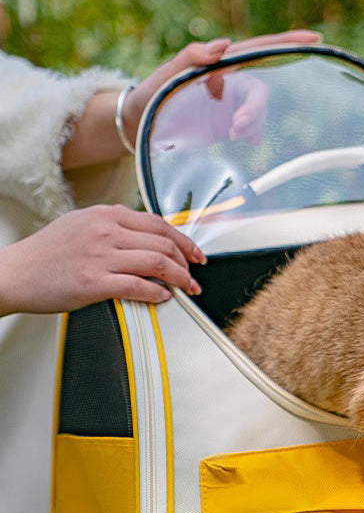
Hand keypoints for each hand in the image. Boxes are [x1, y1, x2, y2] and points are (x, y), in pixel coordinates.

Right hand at [0, 205, 205, 315]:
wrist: (14, 273)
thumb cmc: (47, 253)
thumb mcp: (80, 224)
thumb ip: (112, 224)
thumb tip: (145, 231)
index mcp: (105, 215)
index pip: (159, 224)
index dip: (184, 240)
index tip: (195, 253)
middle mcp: (105, 231)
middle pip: (164, 243)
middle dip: (188, 261)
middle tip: (196, 274)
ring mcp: (100, 256)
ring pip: (157, 263)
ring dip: (180, 279)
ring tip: (188, 288)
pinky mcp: (94, 282)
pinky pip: (138, 286)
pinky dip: (158, 292)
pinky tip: (164, 297)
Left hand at [61, 30, 321, 169]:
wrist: (141, 128)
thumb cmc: (151, 96)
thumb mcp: (166, 76)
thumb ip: (191, 58)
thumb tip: (223, 45)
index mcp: (218, 64)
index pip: (258, 50)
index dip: (286, 44)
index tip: (314, 40)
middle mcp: (229, 82)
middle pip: (261, 91)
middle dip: (255, 111)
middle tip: (237, 129)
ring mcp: (232, 105)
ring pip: (259, 113)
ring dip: (251, 125)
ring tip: (231, 135)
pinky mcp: (230, 125)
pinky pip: (254, 129)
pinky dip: (252, 134)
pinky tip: (239, 139)